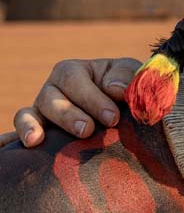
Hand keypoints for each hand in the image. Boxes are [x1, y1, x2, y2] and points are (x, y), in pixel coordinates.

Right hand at [1, 58, 140, 147]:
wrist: (126, 112)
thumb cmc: (127, 88)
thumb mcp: (132, 75)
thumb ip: (127, 77)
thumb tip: (115, 89)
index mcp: (75, 71)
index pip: (74, 79)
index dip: (92, 98)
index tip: (112, 117)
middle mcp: (55, 87)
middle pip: (52, 97)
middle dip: (71, 114)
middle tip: (88, 130)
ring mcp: (44, 108)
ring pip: (35, 112)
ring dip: (46, 125)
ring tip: (54, 138)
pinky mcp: (39, 127)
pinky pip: (23, 125)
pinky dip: (22, 132)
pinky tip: (32, 142)